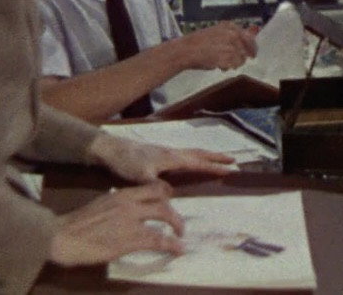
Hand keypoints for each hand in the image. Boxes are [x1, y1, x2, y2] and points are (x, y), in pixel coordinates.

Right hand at [49, 182, 184, 265]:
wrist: (63, 237)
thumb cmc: (78, 224)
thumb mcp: (102, 205)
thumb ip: (119, 205)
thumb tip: (131, 210)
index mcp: (122, 195)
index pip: (153, 187)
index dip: (167, 194)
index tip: (171, 201)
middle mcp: (129, 204)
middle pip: (162, 201)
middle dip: (174, 213)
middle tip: (178, 224)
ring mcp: (131, 221)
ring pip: (164, 216)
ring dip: (177, 226)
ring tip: (181, 236)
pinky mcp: (130, 240)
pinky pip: (158, 240)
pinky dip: (171, 245)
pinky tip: (178, 249)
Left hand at [87, 133, 233, 183]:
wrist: (109, 149)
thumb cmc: (125, 162)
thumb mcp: (140, 176)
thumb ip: (155, 185)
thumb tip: (170, 193)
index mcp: (171, 157)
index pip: (198, 162)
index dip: (214, 166)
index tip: (231, 169)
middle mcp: (171, 152)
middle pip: (199, 153)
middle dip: (216, 157)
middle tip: (233, 159)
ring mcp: (165, 152)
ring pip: (191, 153)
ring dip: (206, 156)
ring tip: (217, 159)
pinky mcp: (158, 154)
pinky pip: (183, 155)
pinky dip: (194, 157)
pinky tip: (190, 162)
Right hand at [168, 22, 256, 71]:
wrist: (185, 50)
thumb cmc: (199, 42)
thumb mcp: (218, 32)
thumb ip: (235, 35)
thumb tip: (255, 30)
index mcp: (230, 26)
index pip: (249, 37)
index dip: (252, 47)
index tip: (252, 54)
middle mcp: (232, 34)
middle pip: (248, 48)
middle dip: (244, 56)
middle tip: (238, 62)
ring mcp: (230, 46)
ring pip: (241, 59)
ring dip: (234, 63)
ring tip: (222, 62)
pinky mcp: (226, 58)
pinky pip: (234, 65)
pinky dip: (227, 67)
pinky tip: (219, 66)